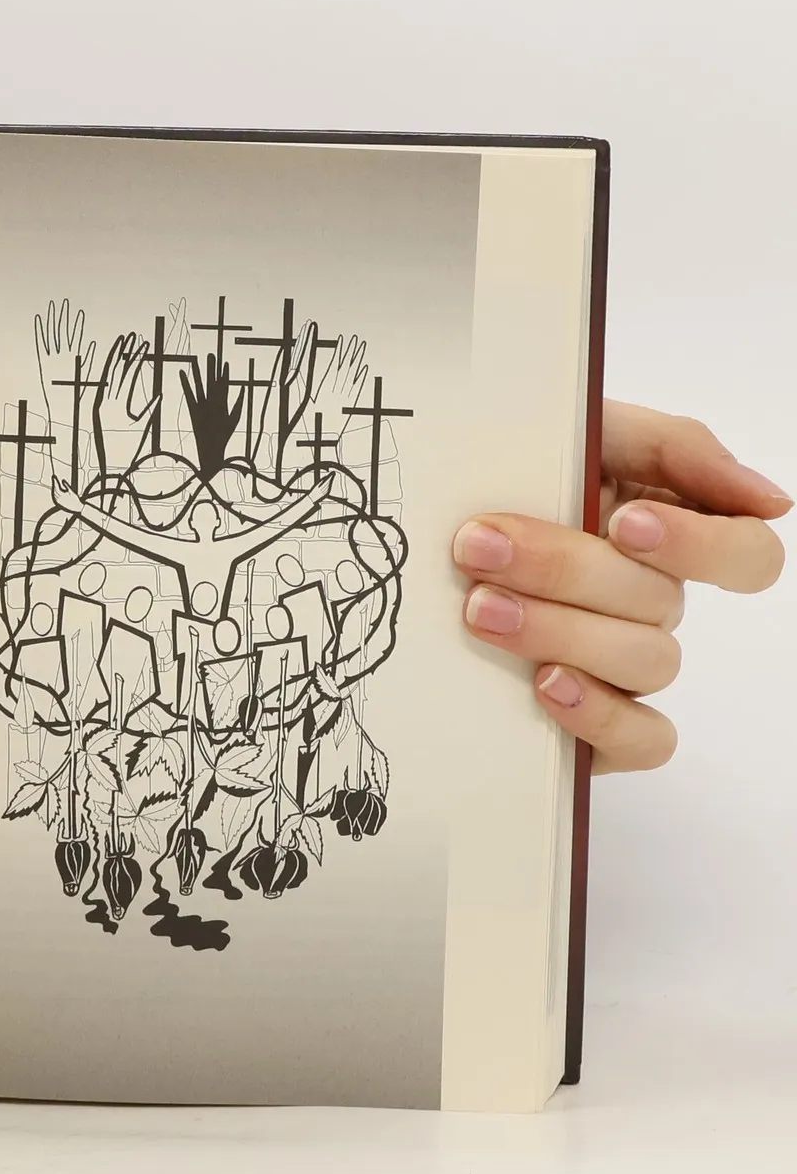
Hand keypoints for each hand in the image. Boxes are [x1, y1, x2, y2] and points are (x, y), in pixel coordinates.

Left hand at [452, 402, 787, 771]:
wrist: (411, 530)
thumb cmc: (504, 476)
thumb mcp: (581, 434)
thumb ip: (675, 448)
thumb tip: (770, 503)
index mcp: (666, 537)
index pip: (747, 555)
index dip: (699, 545)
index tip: (624, 523)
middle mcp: (653, 605)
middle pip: (662, 603)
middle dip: (565, 570)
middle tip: (480, 548)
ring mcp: (626, 668)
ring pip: (644, 662)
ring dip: (559, 630)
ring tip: (479, 608)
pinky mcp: (596, 725)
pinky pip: (642, 740)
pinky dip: (599, 713)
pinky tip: (544, 684)